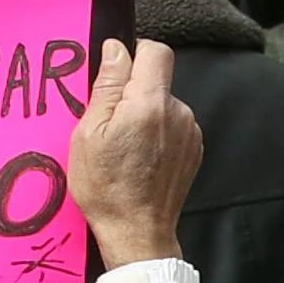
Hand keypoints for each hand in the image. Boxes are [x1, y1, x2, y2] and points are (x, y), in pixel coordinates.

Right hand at [67, 38, 197, 269]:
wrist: (137, 233)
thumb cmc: (106, 187)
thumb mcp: (89, 134)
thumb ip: (108, 86)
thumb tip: (116, 49)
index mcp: (150, 104)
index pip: (155, 50)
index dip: (133, 54)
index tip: (115, 76)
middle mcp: (178, 112)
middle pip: (157, 78)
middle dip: (133, 91)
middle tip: (110, 123)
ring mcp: (190, 132)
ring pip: (163, 102)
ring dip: (145, 113)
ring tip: (125, 146)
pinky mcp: (194, 149)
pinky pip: (173, 124)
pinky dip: (157, 132)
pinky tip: (141, 158)